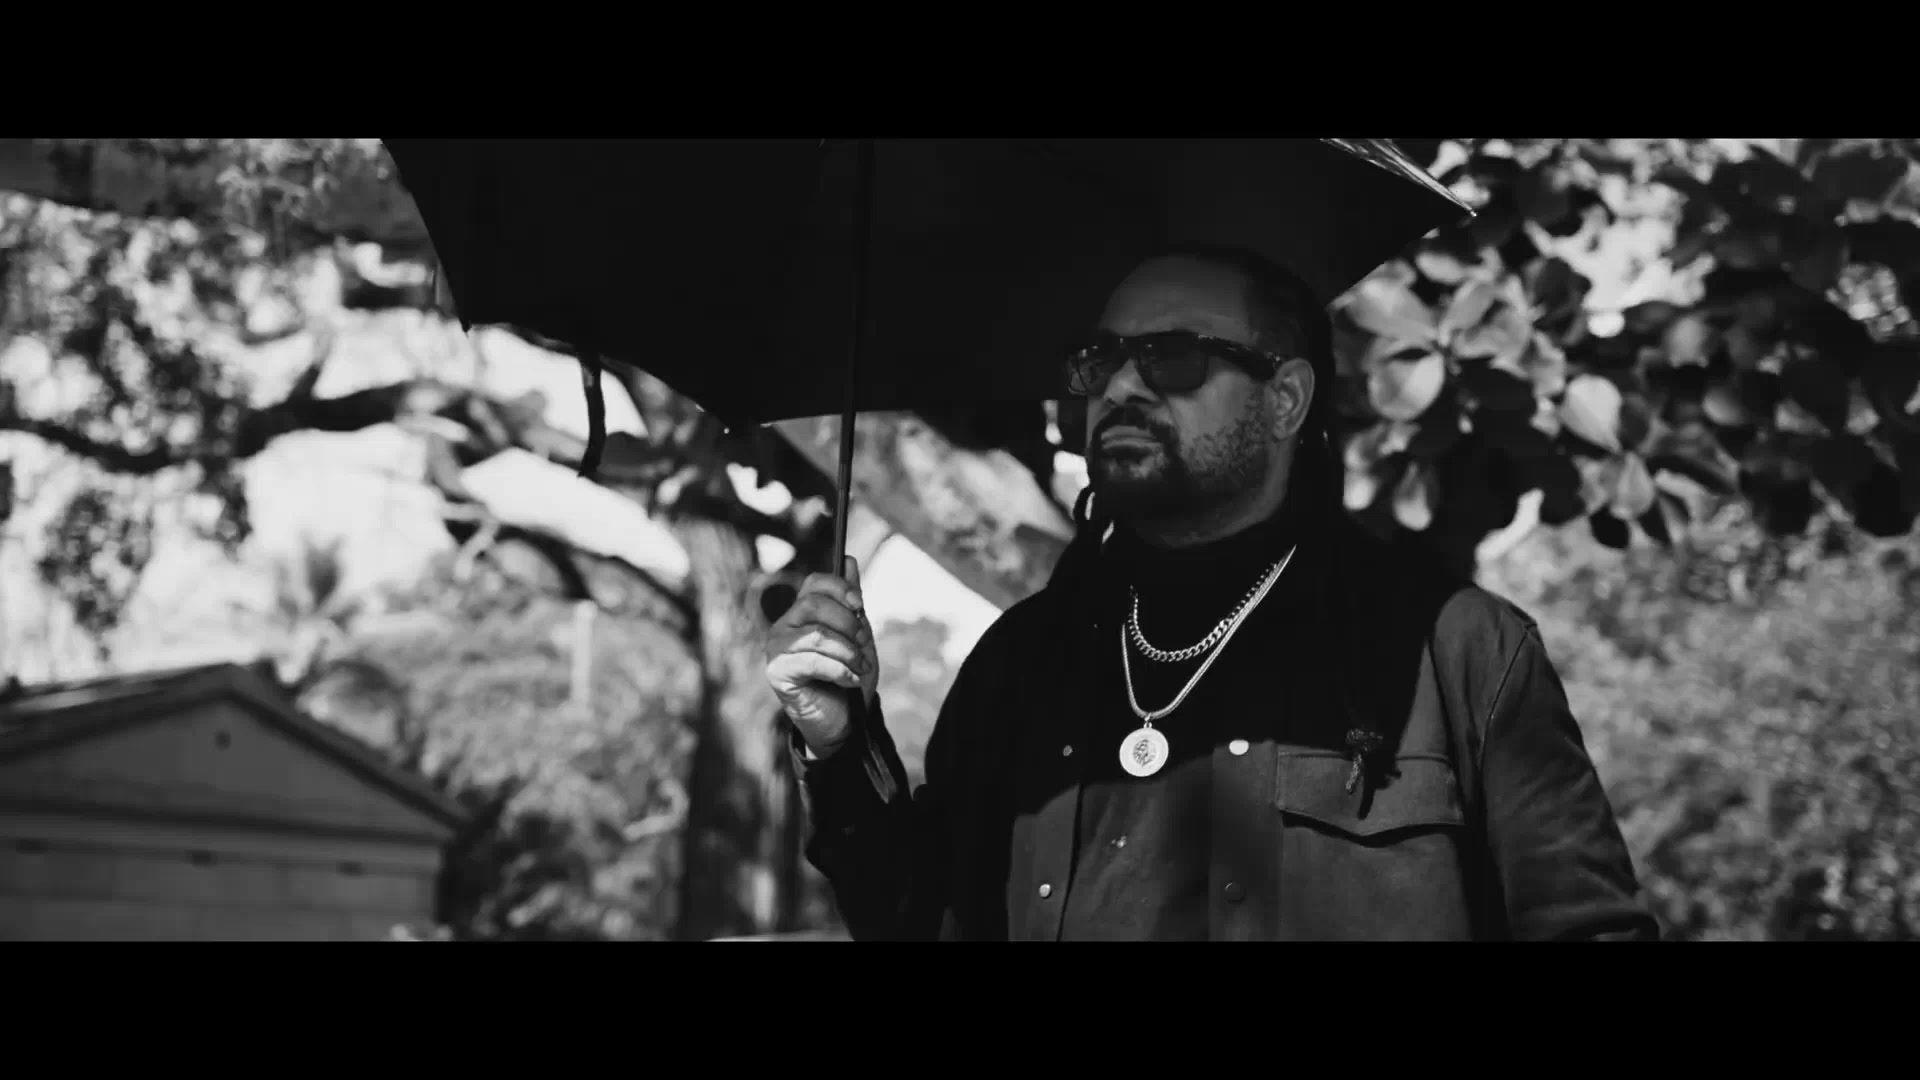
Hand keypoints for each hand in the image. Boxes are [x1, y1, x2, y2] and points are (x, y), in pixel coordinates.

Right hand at [765, 556, 878, 756]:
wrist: (845, 723)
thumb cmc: (847, 679)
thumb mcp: (857, 637)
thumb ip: (852, 603)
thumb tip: (849, 560)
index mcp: (801, 613)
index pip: (814, 583)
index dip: (841, 588)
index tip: (861, 606)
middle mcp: (783, 626)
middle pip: (814, 605)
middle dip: (848, 624)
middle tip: (863, 644)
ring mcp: (776, 649)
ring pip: (816, 634)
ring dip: (848, 652)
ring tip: (859, 668)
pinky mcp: (777, 672)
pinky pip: (813, 660)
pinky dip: (840, 670)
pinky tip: (849, 680)